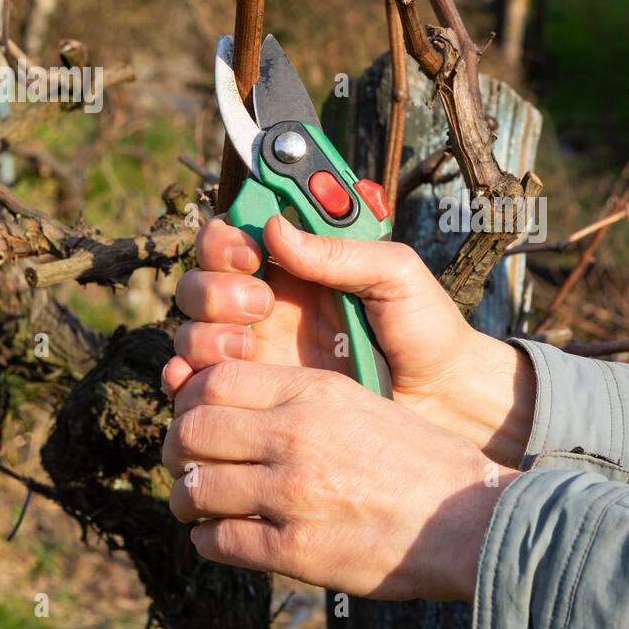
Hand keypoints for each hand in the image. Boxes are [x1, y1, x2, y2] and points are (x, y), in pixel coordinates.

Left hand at [164, 359, 518, 600]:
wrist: (469, 520)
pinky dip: (210, 541)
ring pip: (196, 488)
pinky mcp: (295, 550)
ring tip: (201, 507)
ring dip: (189, 500)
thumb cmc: (423, 462)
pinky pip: (217, 542)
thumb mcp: (363, 404)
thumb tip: (240, 410)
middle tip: (188, 465)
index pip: (214, 380)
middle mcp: (296, 435)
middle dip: (179, 450)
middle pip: (191, 430)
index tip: (196, 419)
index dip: (190, 400)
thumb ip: (302, 402)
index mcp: (315, 392)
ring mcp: (293, 493)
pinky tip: (227, 537)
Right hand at [166, 214, 532, 464]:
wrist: (445, 401)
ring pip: (193, 331)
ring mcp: (258, 354)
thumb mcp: (396, 275)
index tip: (249, 251)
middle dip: (213, 288)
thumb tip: (274, 227)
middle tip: (258, 303)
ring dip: (205, 333)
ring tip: (248, 347)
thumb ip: (339, 252)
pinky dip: (184, 380)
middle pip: (202, 283)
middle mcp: (268, 306)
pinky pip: (200, 387)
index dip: (226, 238)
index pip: (235, 237)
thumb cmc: (428, 331)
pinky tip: (197, 382)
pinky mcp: (256, 399)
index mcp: (299, 267)